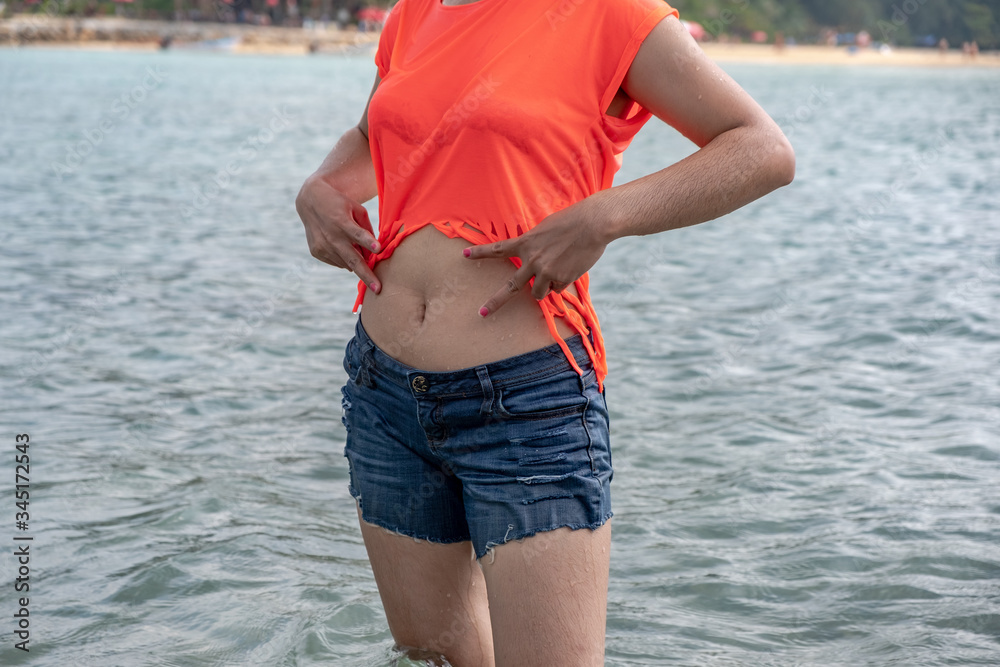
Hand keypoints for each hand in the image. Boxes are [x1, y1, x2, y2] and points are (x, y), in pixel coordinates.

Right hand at [295, 173, 381, 292]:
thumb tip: (374, 251)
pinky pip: (337, 262)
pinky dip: (345, 259)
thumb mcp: (356, 209)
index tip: (377, 249)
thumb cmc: (340, 204)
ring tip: (359, 251)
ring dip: (357, 262)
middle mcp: (331, 236)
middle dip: (366, 275)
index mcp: (342, 221)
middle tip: (378, 289)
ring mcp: (322, 246)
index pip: (357, 234)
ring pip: (346, 263)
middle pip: (352, 259)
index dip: (368, 242)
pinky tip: (343, 246)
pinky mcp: (316, 252)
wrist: (310, 201)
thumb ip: (366, 228)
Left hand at [463, 198, 609, 315]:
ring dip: (544, 289)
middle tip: (482, 313)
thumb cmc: (572, 221)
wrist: (592, 223)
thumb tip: (537, 265)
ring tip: (558, 271)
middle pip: (511, 287)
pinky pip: (558, 289)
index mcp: (526, 243)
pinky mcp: (560, 279)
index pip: (498, 250)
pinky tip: (572, 267)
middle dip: (495, 302)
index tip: (464, 255)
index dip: (480, 253)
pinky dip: (563, 282)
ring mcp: (545, 272)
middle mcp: (531, 260)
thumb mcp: (546, 229)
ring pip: (538, 293)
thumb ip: (536, 246)